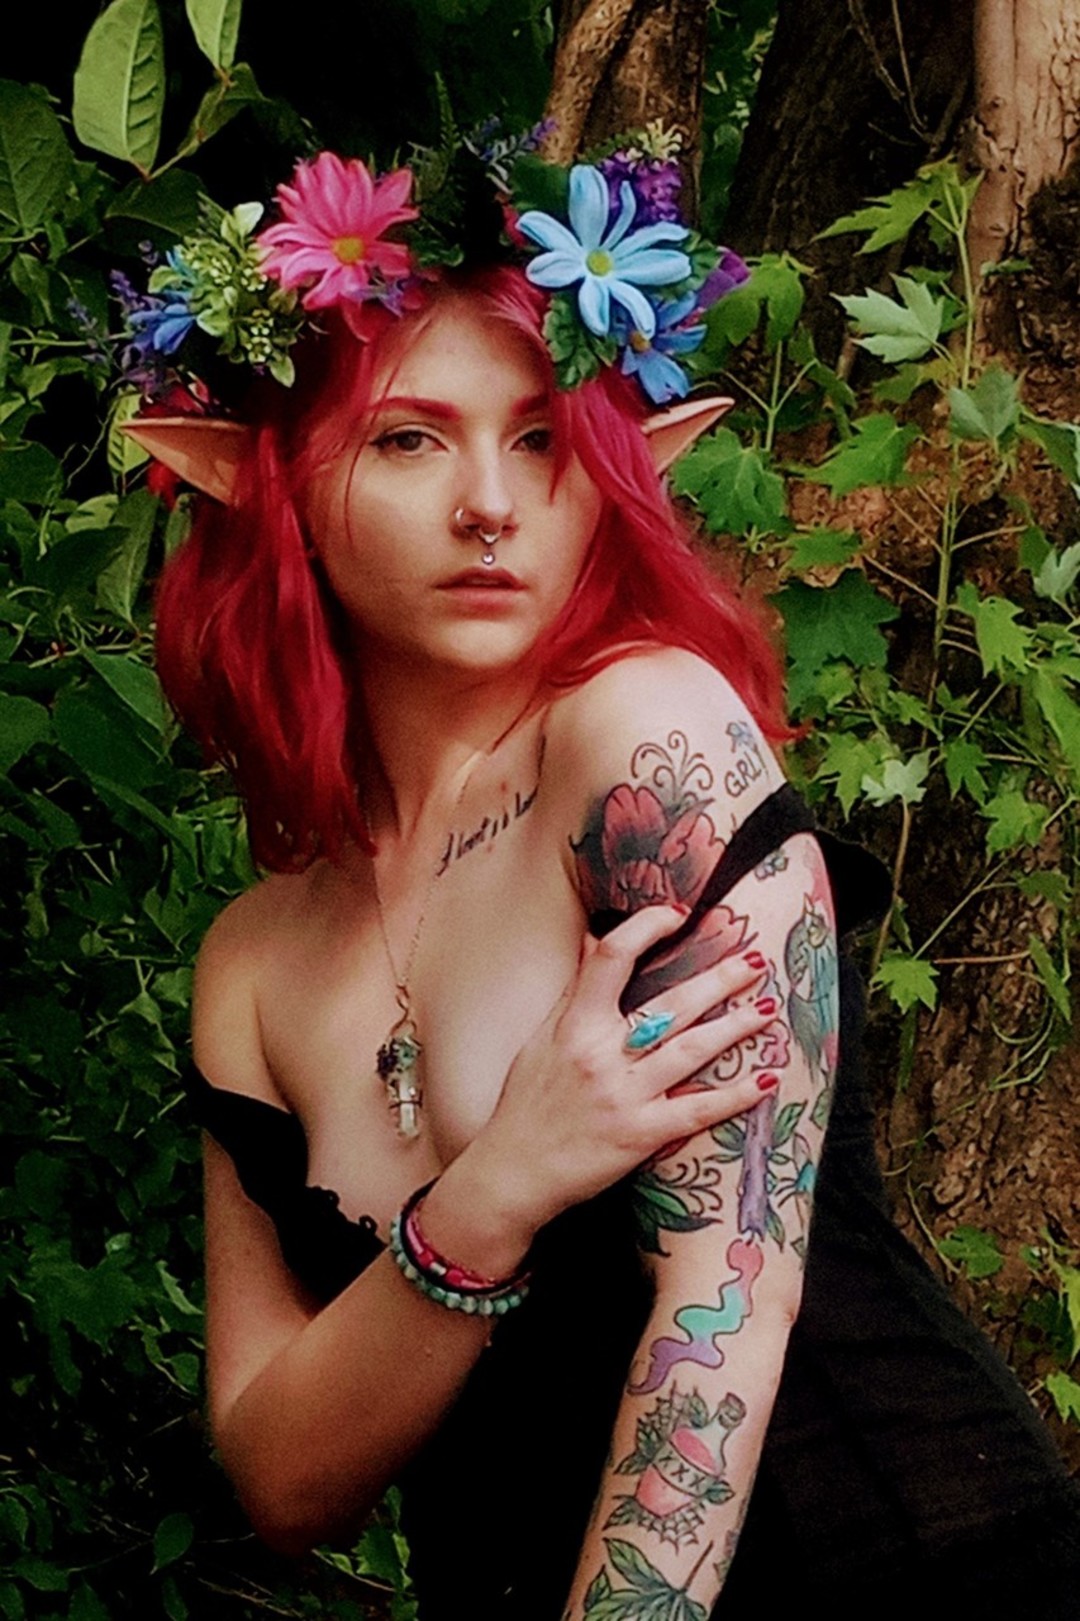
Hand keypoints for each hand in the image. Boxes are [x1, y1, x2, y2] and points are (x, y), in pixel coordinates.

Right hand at [463, 904, 774, 1239]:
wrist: (513, 1173)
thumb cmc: (525, 1105)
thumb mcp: (541, 1039)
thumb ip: (574, 991)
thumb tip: (593, 939)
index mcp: (575, 1026)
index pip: (611, 960)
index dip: (645, 929)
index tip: (675, 915)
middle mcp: (601, 1055)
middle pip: (670, 1005)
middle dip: (717, 980)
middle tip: (753, 960)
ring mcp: (624, 1096)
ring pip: (691, 1051)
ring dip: (735, 1028)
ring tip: (767, 1009)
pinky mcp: (640, 1135)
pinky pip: (696, 1109)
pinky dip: (734, 1096)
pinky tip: (767, 1080)